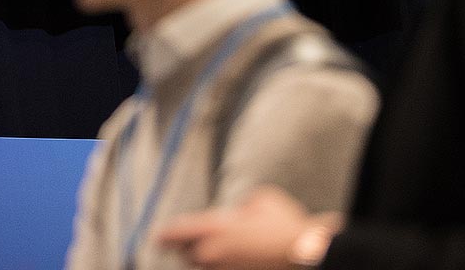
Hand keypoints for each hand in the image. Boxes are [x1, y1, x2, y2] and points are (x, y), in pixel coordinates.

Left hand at [156, 186, 324, 269]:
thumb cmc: (286, 225)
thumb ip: (243, 205)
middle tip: (186, 245)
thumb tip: (239, 211)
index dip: (165, 235)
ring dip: (204, 260)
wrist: (307, 254)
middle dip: (186, 249)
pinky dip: (223, 266)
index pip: (178, 232)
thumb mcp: (262, 200)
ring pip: (203, 267)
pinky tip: (232, 260)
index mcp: (216, 229)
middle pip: (188, 254)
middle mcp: (216, 253)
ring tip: (214, 252)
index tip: (157, 237)